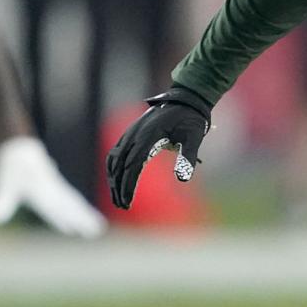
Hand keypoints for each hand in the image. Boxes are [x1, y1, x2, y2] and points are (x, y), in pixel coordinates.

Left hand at [0, 136, 106, 237]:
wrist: (22, 150)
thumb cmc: (12, 169)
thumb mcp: (5, 186)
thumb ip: (1, 202)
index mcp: (44, 190)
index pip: (57, 207)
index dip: (66, 219)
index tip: (76, 230)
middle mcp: (54, 191)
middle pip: (71, 206)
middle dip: (83, 219)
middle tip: (97, 232)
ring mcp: (58, 190)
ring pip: (75, 204)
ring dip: (85, 216)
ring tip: (96, 229)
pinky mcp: (58, 191)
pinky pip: (71, 202)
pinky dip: (78, 211)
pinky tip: (75, 223)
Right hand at [106, 86, 211, 209]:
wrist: (185, 101)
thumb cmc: (190, 121)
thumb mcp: (194, 138)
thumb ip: (187, 157)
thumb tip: (183, 179)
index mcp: (148, 136)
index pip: (133, 166)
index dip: (128, 185)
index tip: (128, 203)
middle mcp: (134, 135)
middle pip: (119, 166)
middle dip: (119, 187)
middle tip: (124, 206)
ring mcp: (130, 133)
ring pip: (114, 160)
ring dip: (113, 180)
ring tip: (119, 198)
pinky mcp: (130, 134)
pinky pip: (115, 153)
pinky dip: (113, 169)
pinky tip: (116, 180)